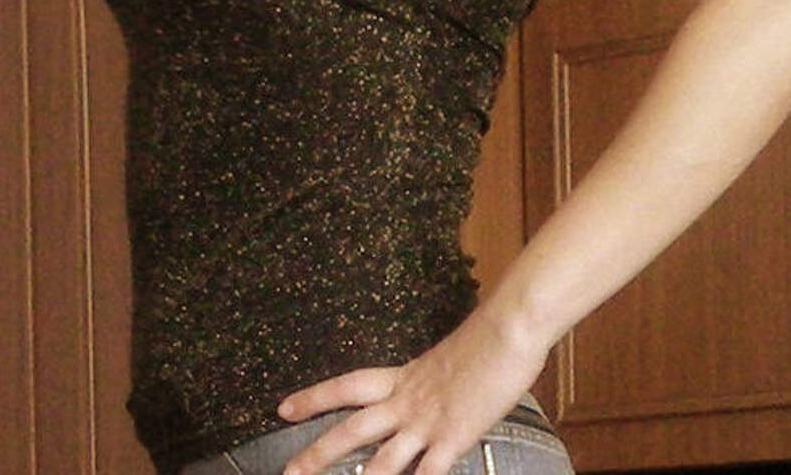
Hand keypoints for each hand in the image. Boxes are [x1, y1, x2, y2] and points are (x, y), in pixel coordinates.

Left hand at [276, 303, 547, 474]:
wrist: (506, 330)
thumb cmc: (485, 338)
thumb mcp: (447, 359)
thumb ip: (433, 381)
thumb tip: (432, 393)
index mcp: (404, 376)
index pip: (348, 385)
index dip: (315, 397)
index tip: (284, 407)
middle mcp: (408, 401)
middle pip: (353, 428)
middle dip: (318, 452)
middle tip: (289, 470)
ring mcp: (428, 422)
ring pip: (382, 461)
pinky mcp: (453, 438)